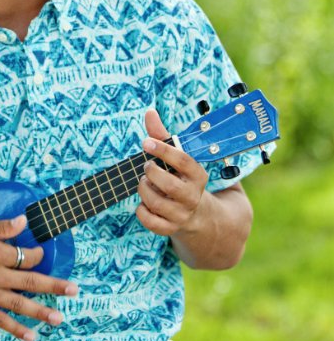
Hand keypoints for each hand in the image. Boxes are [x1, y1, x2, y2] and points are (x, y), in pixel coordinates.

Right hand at [0, 214, 77, 340]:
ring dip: (42, 312)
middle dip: (54, 286)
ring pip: (20, 304)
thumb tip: (24, 222)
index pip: (26, 256)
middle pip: (31, 282)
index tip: (41, 253)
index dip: (38, 254)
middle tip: (74, 290)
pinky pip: (1, 321)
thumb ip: (0, 227)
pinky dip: (17, 329)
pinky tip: (32, 336)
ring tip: (60, 318)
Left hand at [136, 109, 208, 236]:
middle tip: (146, 167)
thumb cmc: (181, 178)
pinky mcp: (170, 228)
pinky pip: (151, 222)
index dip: (163, 150)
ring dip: (144, 190)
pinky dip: (142, 212)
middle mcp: (192, 196)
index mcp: (198, 175)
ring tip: (144, 183)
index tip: (146, 142)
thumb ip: (162, 136)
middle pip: (169, 185)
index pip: (184, 160)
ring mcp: (182, 214)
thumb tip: (149, 112)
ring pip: (157, 204)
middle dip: (151, 173)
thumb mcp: (177, 159)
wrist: (198, 215)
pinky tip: (143, 203)